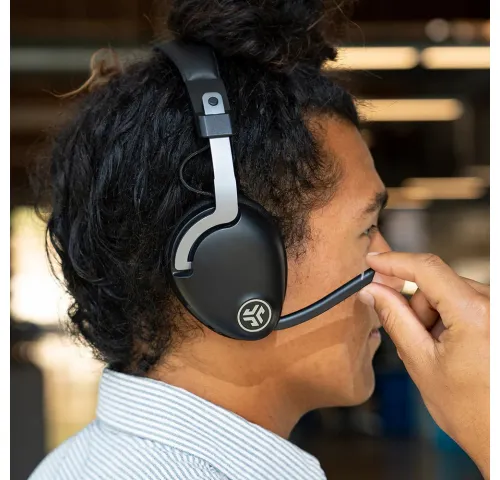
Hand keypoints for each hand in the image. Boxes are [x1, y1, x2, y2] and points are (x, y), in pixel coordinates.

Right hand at [359, 252, 489, 477]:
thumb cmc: (470, 411)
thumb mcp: (420, 361)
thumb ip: (394, 318)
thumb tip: (373, 290)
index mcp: (475, 314)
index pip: (427, 269)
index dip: (394, 261)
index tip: (373, 261)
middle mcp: (494, 306)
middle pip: (437, 284)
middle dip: (417, 306)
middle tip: (416, 340)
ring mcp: (498, 311)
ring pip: (450, 293)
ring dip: (435, 316)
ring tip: (440, 352)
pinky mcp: (498, 318)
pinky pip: (466, 303)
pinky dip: (451, 319)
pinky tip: (453, 349)